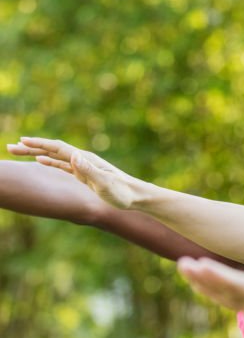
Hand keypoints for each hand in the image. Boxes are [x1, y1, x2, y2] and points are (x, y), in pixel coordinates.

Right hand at [7, 137, 142, 208]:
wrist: (137, 196)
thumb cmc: (123, 192)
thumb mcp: (105, 183)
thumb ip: (89, 170)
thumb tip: (74, 156)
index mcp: (85, 159)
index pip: (57, 148)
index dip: (39, 144)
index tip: (21, 141)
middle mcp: (83, 159)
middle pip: (52, 150)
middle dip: (31, 147)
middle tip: (10, 147)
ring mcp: (83, 166)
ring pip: (54, 156)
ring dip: (36, 153)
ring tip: (17, 151)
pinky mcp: (84, 174)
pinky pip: (62, 165)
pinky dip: (49, 161)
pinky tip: (39, 160)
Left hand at [177, 257, 243, 337]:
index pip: (240, 288)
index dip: (221, 277)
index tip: (203, 266)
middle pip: (225, 292)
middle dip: (203, 278)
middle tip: (182, 263)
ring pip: (224, 294)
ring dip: (203, 281)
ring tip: (184, 265)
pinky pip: (231, 294)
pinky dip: (215, 285)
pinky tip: (202, 275)